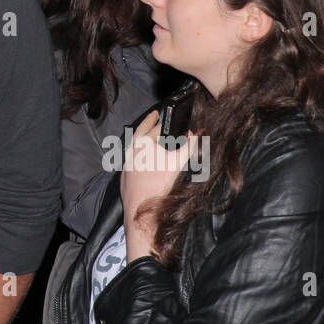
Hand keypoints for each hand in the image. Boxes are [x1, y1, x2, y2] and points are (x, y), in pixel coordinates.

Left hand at [120, 109, 197, 259]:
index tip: (159, 112)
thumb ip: (190, 146)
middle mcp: (130, 150)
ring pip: (134, 146)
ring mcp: (125, 163)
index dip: (157, 118)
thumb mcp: (178, 163)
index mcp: (141, 143)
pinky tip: (147, 159)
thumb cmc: (160, 184)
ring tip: (153, 138)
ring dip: (143, 141)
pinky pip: (132, 159)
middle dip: (149, 126)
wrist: (141, 211)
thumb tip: (199, 131)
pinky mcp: (124, 175)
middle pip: (140, 133)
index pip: (151, 125)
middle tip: (155, 118)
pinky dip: (139, 155)